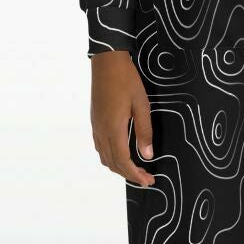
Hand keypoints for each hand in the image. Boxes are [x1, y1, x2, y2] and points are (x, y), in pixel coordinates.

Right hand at [90, 50, 155, 186]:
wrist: (107, 62)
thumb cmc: (127, 81)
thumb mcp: (142, 105)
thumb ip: (144, 131)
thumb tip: (148, 155)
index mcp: (113, 128)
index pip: (123, 161)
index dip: (135, 175)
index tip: (148, 182)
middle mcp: (101, 131)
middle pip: (112, 163)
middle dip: (129, 174)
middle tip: (146, 178)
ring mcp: (96, 126)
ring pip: (104, 157)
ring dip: (119, 167)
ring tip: (135, 169)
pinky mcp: (95, 120)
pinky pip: (100, 146)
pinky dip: (111, 156)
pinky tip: (122, 153)